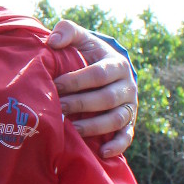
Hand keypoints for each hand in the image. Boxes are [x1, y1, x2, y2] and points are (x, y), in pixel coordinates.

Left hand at [49, 20, 137, 158]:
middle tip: (57, 109)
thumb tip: (53, 41)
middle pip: (106, 98)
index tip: (55, 86)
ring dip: (94, 126)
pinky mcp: (129, 123)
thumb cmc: (88, 53)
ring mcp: (130, 106)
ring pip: (116, 119)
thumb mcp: (82, 38)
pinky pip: (127, 136)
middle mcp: (127, 85)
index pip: (98, 74)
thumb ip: (68, 31)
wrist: (108, 68)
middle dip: (80, 104)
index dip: (76, 81)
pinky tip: (102, 152)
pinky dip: (117, 146)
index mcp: (116, 64)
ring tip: (73, 129)